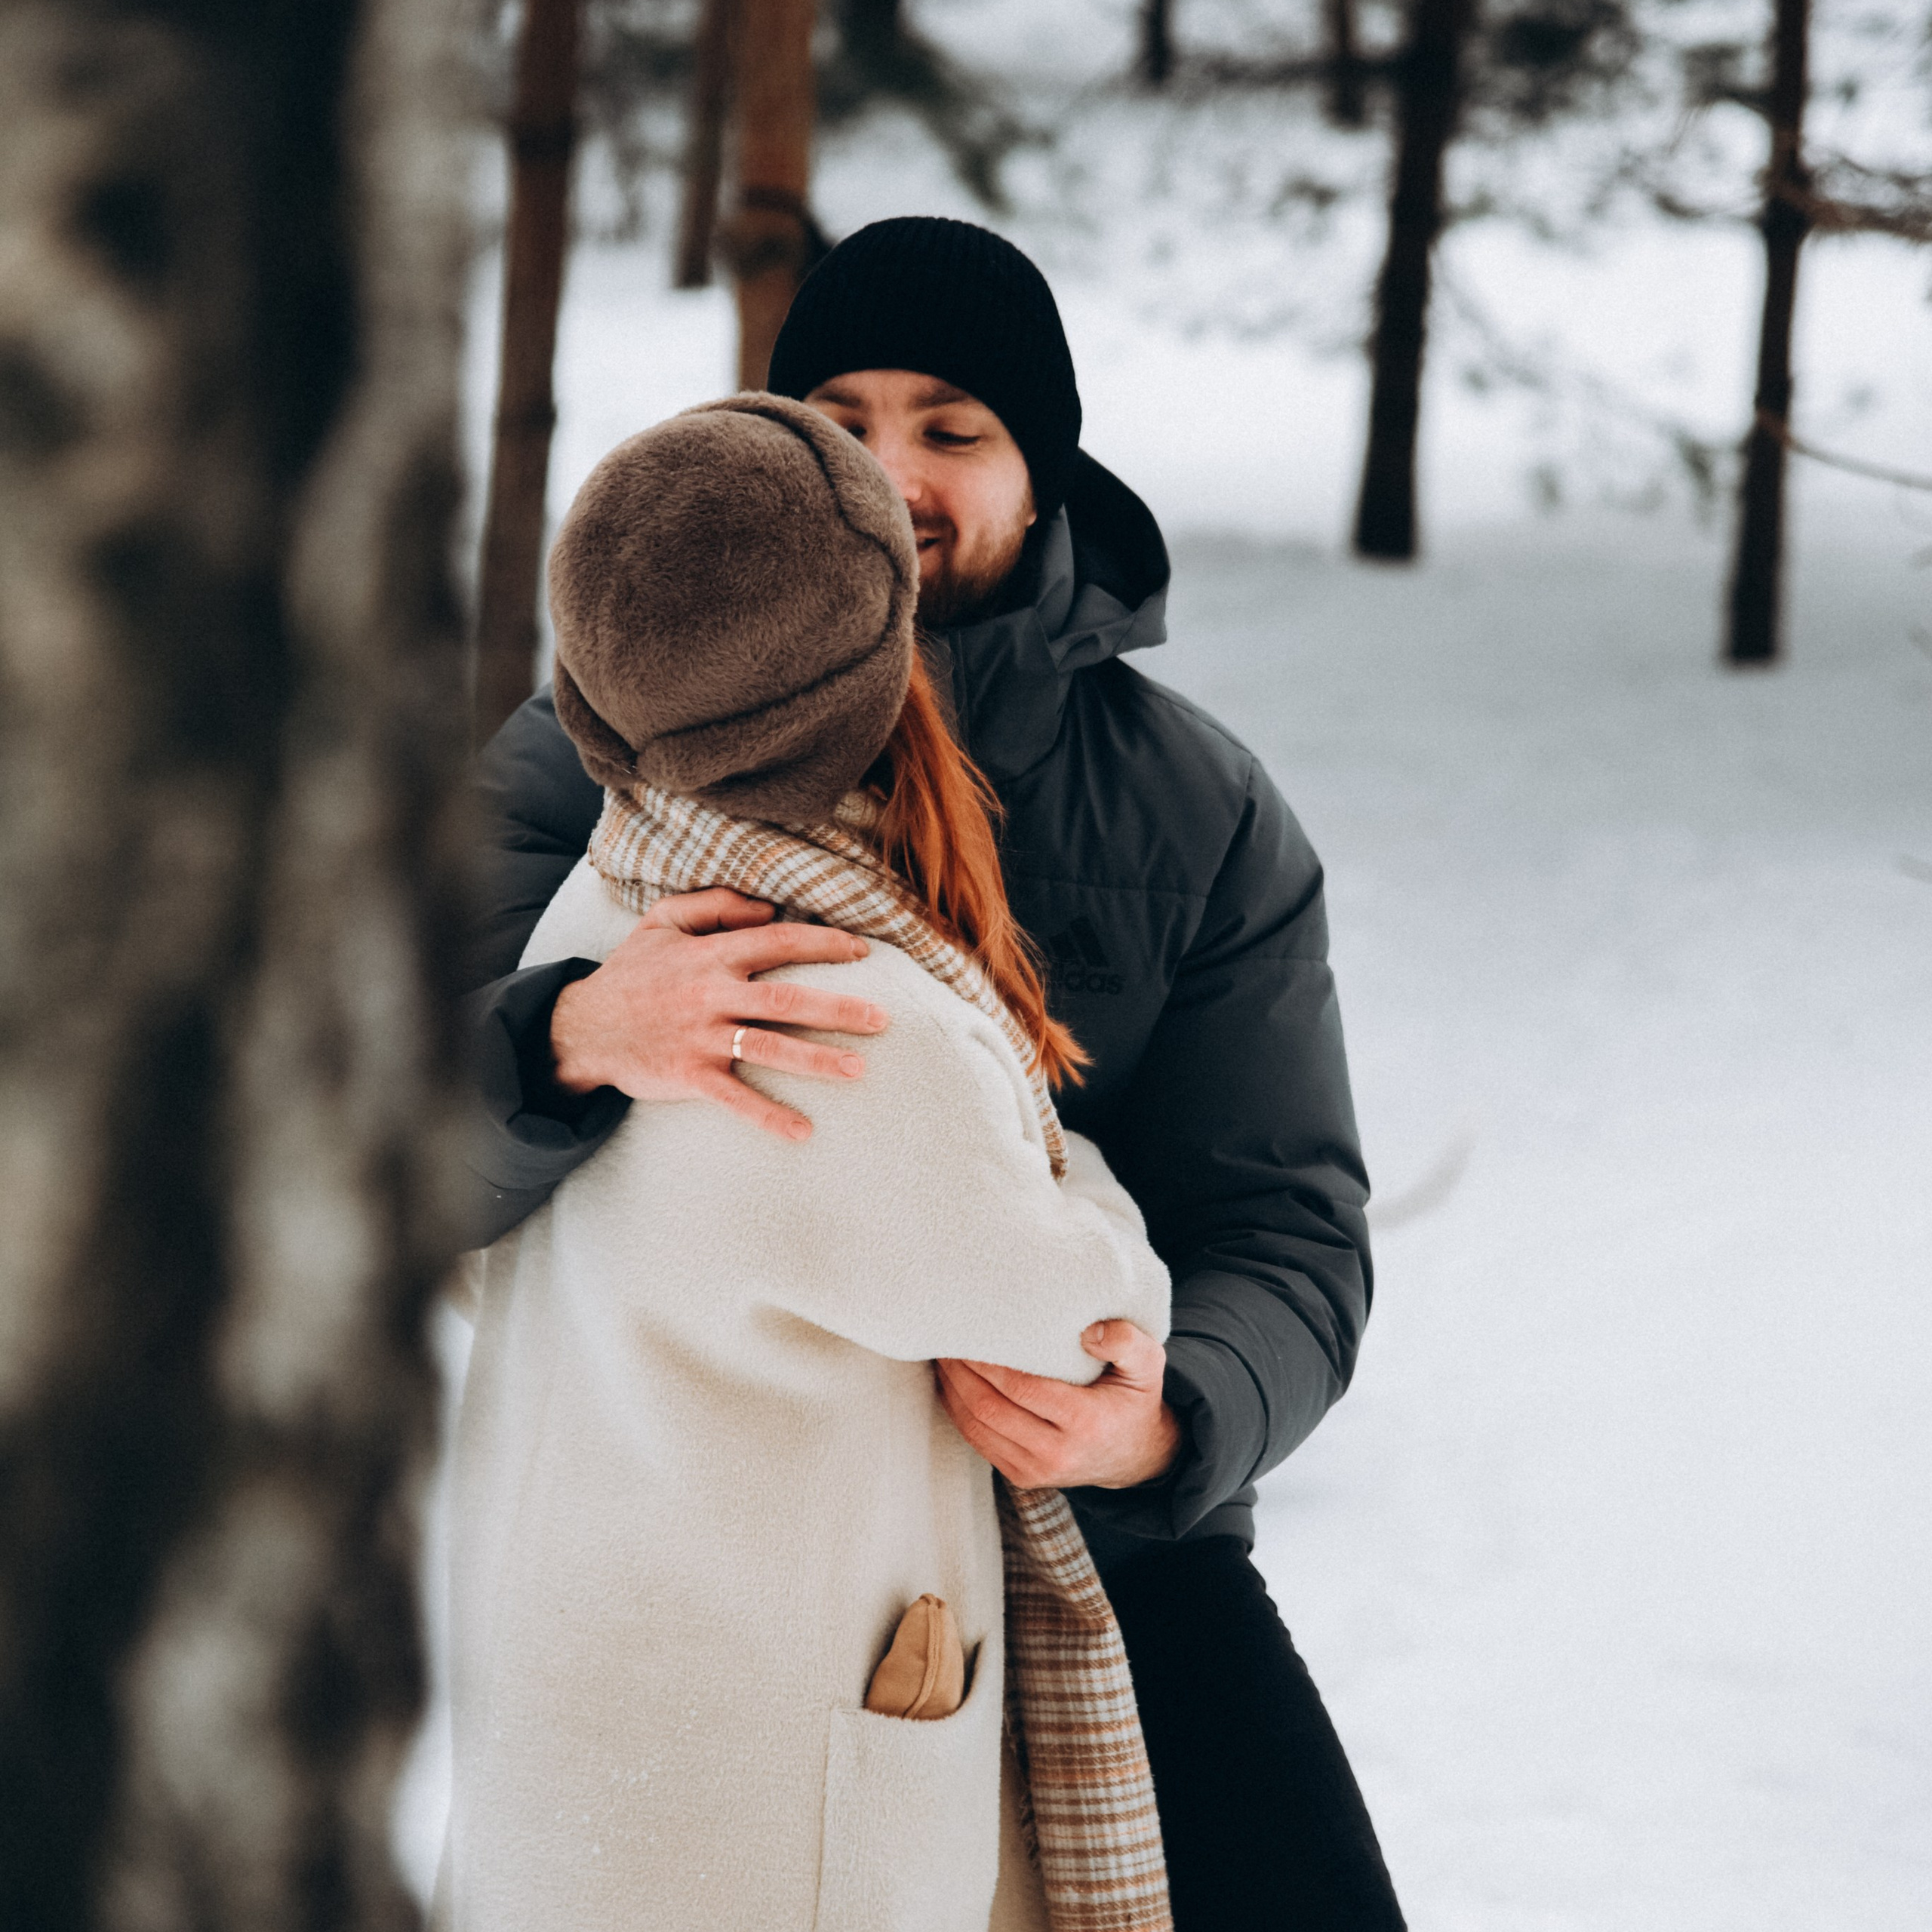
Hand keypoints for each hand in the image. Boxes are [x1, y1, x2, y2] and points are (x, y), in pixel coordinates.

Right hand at [549, 887, 889, 1141]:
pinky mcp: (688, 1076)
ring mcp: (700, 1038)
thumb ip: (715, 905)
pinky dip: (768, 1116)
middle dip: (838, 1008)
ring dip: (817, 1061)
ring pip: (768, 1049)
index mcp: (710, 955)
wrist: (580, 1027)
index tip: (863, 952)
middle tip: (883, 1018)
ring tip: (860, 1071)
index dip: (824, 944)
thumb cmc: (631, 973)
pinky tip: (803, 1132)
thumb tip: (770, 909)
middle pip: (785, 1000)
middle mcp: (710, 995)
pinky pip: (735, 1099)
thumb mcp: (662, 922)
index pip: (778, 941)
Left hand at [934, 1321, 1181, 1490]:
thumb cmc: (1134, 1399)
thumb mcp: (1148, 1365)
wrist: (1136, 1456)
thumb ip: (1126, 1342)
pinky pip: (978, 1441)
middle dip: (961, 1370)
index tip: (971, 1329)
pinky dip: (957, 1410)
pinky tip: (952, 1383)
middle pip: (990, 1408)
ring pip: (976, 1426)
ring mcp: (1036, 1471)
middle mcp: (1057, 1454)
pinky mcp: (1021, 1476)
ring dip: (952, 1388)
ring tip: (943, 1354)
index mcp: (1086, 1422)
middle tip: (947, 1335)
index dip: (988, 1360)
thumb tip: (1087, 1333)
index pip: (1021, 1388)